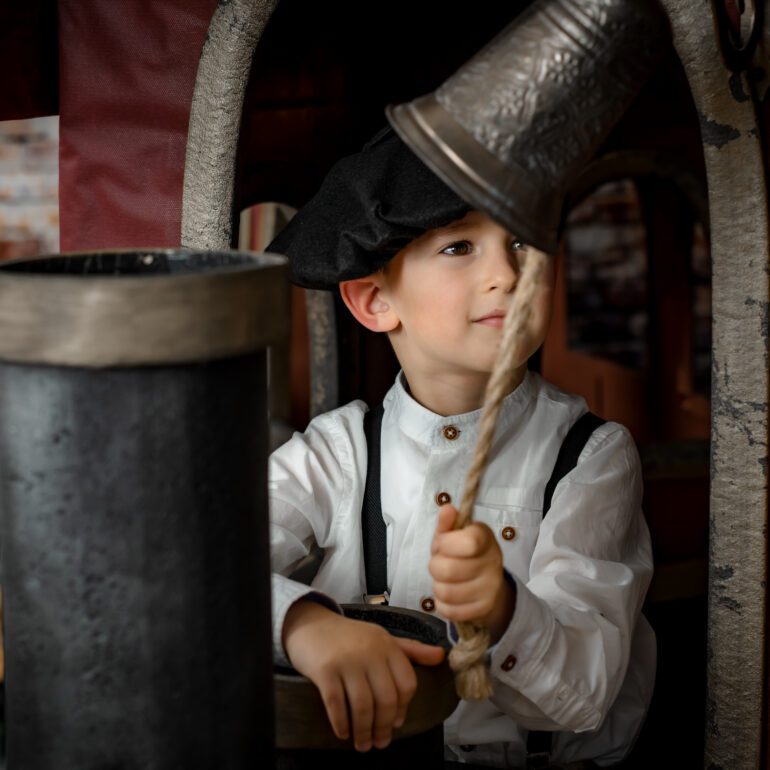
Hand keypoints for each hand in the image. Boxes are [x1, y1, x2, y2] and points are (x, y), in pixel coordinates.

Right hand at [282, 600, 444, 751]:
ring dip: (363, 731)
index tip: (395, 723)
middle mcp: (370, 651)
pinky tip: (343, 732)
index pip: (406, 683)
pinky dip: (341, 723)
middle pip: (386, 699)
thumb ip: (411, 650)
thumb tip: (441, 656)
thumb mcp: (382, 638)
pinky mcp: (325, 669)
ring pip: (362, 706)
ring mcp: (347, 660)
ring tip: (362, 744)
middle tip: (379, 743)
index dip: (403, 708)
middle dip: (383, 727)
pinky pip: (336, 704)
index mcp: (387, 644)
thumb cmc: (349, 637)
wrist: (311, 624)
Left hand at [429, 504, 515, 642]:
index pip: (468, 542)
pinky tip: (450, 594)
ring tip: (444, 579)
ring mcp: (491, 588)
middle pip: (448, 570)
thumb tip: (447, 509)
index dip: (447, 543)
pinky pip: (450, 611)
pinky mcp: (484, 608)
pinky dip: (443, 604)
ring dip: (437, 586)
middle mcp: (493, 562)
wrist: (484, 579)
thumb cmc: (462, 551)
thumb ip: (447, 523)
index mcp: (484, 537)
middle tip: (441, 562)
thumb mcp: (452, 534)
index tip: (443, 542)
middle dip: (435, 566)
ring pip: (446, 592)